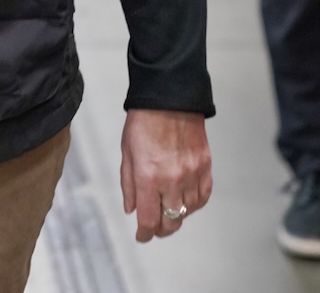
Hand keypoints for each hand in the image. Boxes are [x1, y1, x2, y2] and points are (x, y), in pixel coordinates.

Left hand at [120, 109, 211, 242]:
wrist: (169, 98)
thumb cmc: (144, 121)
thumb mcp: (127, 151)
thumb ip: (128, 184)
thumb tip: (132, 209)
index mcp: (148, 177)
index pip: (148, 220)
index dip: (144, 234)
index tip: (142, 236)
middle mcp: (172, 180)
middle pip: (170, 223)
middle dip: (160, 229)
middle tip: (154, 227)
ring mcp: (191, 175)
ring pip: (188, 212)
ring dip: (177, 216)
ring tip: (168, 210)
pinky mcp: (205, 167)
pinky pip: (203, 197)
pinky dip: (194, 204)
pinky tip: (185, 200)